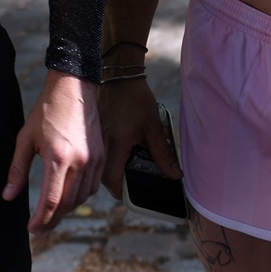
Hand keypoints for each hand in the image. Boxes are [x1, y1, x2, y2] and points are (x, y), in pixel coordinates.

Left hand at [5, 70, 101, 233]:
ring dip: (67, 210)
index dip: (41, 220)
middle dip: (52, 220)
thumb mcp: (25, 139)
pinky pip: (93, 186)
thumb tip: (8, 195)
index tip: (32, 229)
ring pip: (82, 198)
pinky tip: (69, 198)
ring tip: (52, 215)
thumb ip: (17, 170)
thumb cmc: (46, 111)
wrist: (73, 88)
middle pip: (67, 204)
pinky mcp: (101, 156)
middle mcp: (80, 162)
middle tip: (40, 229)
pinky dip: (80, 197)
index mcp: (58, 158)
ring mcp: (94, 160)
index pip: (51, 200)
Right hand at [98, 75, 179, 198]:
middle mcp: (102, 143)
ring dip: (112, 172)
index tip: (134, 194)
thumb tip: (175, 175)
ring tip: (129, 168)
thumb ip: (163, 154)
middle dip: (117, 184)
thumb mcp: (154, 127)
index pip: (112, 179)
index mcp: (116, 144)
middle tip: (133, 183)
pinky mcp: (95, 133)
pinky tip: (122, 154)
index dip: (121, 192)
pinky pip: (99, 154)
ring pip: (100, 165)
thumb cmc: (137, 100)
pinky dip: (109, 159)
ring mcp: (96, 138)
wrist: (120, 76)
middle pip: (103, 176)